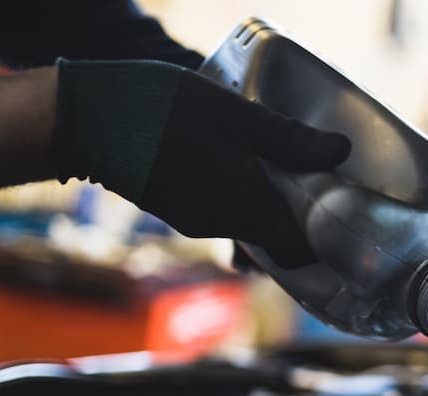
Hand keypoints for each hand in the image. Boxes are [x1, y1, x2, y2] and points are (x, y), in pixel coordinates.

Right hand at [54, 59, 350, 267]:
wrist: (88, 121)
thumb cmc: (165, 113)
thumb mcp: (238, 117)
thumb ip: (289, 139)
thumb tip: (339, 151)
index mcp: (246, 208)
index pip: (297, 251)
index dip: (321, 241)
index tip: (337, 218)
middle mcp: (222, 225)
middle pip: (274, 240)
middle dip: (297, 219)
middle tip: (316, 186)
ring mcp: (196, 221)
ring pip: (248, 225)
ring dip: (267, 206)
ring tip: (280, 171)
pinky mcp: (177, 210)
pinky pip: (223, 215)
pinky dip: (240, 200)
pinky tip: (242, 166)